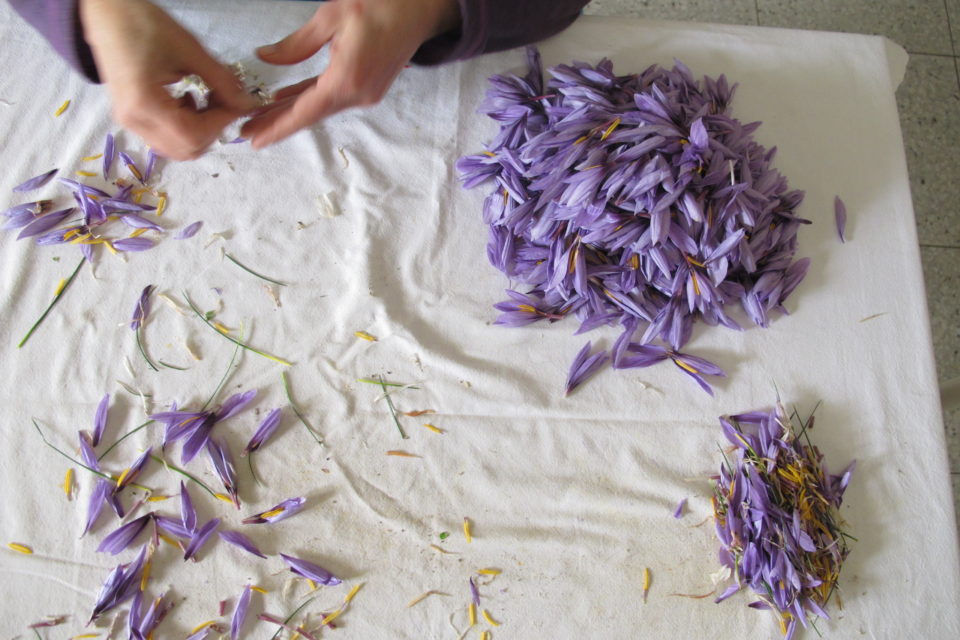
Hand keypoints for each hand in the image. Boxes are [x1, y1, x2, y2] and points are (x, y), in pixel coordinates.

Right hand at [80, 0, 259, 159]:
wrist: (106, 12)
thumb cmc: (142, 23)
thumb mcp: (190, 50)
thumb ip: (222, 82)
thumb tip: (246, 104)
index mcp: (143, 103)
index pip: (192, 135)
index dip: (221, 123)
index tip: (238, 105)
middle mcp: (133, 120)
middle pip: (185, 149)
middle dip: (212, 131)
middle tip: (224, 104)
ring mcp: (130, 121)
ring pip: (176, 148)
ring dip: (199, 131)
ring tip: (205, 100)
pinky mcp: (132, 117)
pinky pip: (165, 138)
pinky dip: (185, 127)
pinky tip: (189, 101)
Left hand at [241, 0, 459, 148]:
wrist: (420, 10)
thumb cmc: (382, 6)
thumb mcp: (331, 17)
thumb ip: (297, 44)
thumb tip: (266, 57)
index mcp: (347, 80)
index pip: (305, 112)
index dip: (278, 127)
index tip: (255, 141)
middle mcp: (357, 95)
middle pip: (310, 114)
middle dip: (277, 123)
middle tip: (246, 131)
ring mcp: (364, 94)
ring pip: (319, 107)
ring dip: (290, 111)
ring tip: (259, 117)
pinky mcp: (367, 88)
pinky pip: (331, 97)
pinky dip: (308, 98)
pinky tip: (286, 98)